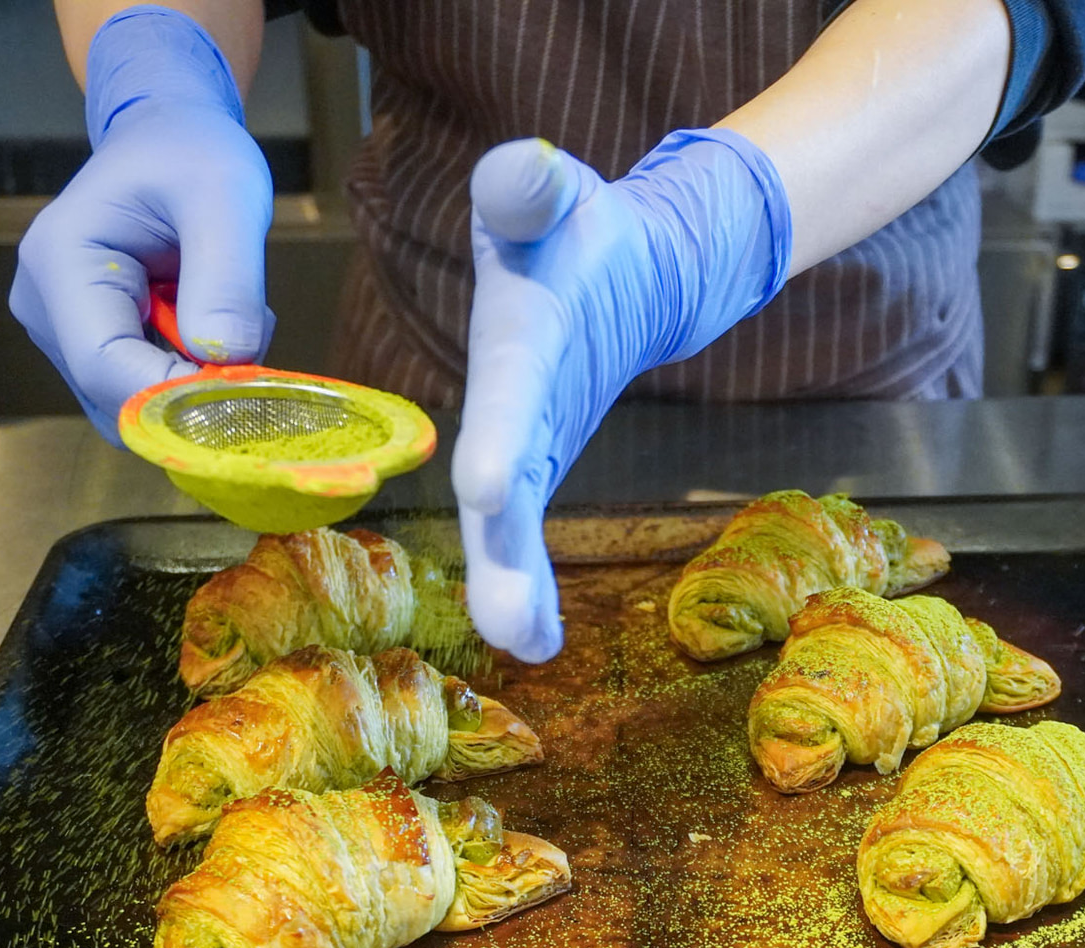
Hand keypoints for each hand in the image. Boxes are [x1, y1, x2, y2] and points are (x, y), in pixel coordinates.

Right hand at [10, 6, 273, 441]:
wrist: (168, 140)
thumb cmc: (190, 152)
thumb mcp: (226, 196)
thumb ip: (227, 278)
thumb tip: (227, 359)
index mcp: (61, 263)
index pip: (105, 367)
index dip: (176, 398)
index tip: (248, 390)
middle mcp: (46, 308)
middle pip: (120, 397)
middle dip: (196, 389)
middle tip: (252, 332)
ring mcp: (64, 333)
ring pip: (139, 403)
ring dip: (200, 378)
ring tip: (229, 308)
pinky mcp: (92, 347)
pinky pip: (147, 390)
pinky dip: (194, 372)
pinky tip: (211, 320)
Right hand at [453, 132, 792, 661]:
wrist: (597, 258)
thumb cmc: (569, 223)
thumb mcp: (553, 194)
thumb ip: (529, 186)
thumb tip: (527, 168)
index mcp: (513, 337)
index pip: (504, 389)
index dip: (497, 434)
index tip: (487, 487)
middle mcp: (503, 400)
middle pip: (496, 482)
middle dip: (501, 551)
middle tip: (507, 623)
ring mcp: (517, 437)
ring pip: (507, 521)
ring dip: (516, 584)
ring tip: (527, 643)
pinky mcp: (536, 462)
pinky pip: (528, 531)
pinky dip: (534, 583)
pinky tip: (541, 640)